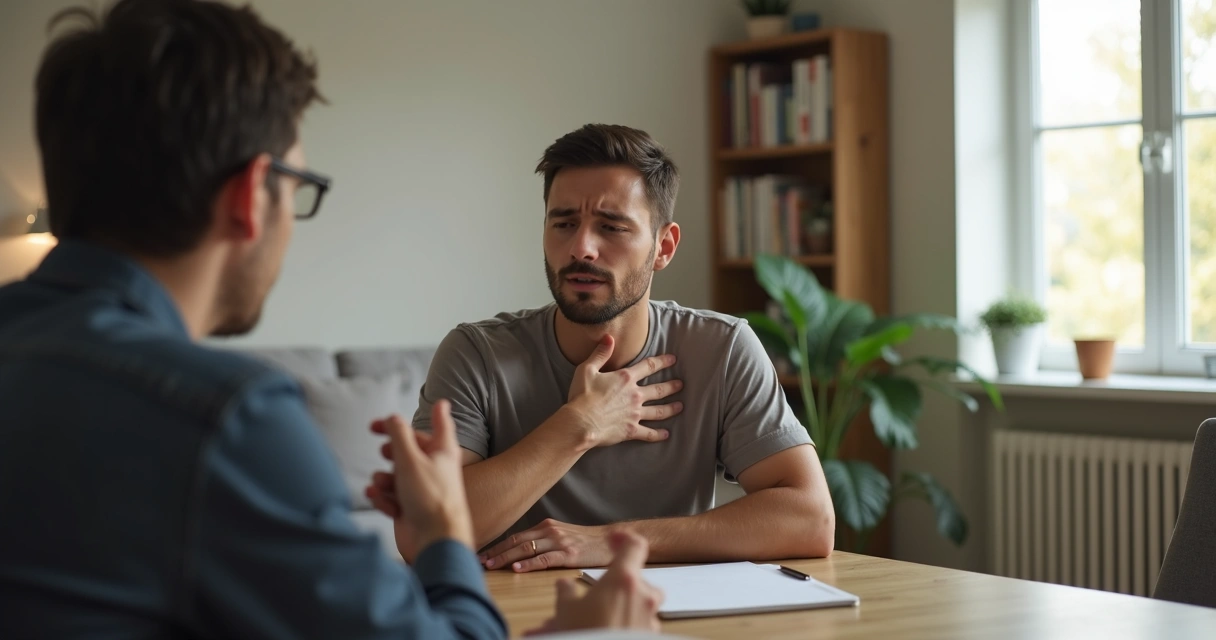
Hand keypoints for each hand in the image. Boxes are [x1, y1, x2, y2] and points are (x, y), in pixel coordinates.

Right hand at [364, 400, 473, 561]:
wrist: (435, 541)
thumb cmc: (430, 498)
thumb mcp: (411, 460)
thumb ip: (399, 436)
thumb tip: (393, 418)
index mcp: (442, 452)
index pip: (442, 426)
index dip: (437, 413)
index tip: (437, 402)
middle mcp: (433, 469)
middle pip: (410, 449)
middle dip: (392, 449)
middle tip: (383, 448)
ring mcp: (421, 490)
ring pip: (395, 474)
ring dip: (383, 478)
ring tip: (382, 485)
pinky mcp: (409, 508)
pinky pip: (390, 496)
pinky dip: (383, 497)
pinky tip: (381, 500)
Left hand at [480, 519, 614, 571]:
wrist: (611, 540)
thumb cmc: (585, 541)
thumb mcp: (561, 535)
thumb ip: (542, 539)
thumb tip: (520, 551)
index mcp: (545, 526)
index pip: (515, 536)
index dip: (497, 545)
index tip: (482, 554)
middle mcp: (549, 531)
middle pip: (516, 541)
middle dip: (496, 552)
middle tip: (480, 561)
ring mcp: (559, 541)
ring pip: (526, 548)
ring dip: (506, 558)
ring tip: (491, 565)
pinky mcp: (569, 554)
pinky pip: (545, 559)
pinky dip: (529, 564)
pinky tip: (517, 569)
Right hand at [524, 530, 662, 635]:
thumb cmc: (585, 632)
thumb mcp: (566, 609)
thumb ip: (566, 591)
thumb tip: (564, 586)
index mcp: (624, 579)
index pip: (635, 545)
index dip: (624, 538)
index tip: (614, 539)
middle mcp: (644, 597)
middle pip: (635, 579)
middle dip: (615, 586)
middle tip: (593, 597)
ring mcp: (650, 619)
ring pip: (635, 605)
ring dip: (615, 609)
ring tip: (588, 620)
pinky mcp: (649, 636)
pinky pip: (636, 625)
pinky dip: (620, 625)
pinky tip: (598, 631)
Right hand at [566, 335, 682, 447]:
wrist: (580, 422)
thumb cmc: (581, 395)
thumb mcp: (587, 369)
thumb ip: (600, 353)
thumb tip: (609, 338)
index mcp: (625, 378)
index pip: (649, 366)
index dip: (662, 362)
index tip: (673, 360)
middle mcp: (635, 395)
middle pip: (658, 390)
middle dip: (671, 386)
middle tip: (681, 385)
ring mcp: (635, 414)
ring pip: (659, 411)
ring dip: (671, 408)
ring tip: (680, 406)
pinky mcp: (631, 430)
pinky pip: (649, 433)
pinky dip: (658, 434)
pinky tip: (666, 434)